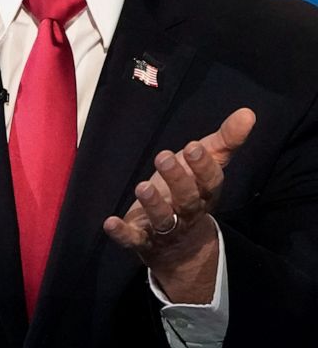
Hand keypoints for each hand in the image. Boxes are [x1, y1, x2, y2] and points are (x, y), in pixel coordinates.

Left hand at [103, 108, 255, 302]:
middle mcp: (187, 212)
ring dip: (154, 204)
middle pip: (187, 199)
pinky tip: (110, 223)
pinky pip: (132, 238)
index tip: (193, 147)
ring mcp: (165, 228)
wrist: (181, 245)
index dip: (203, 167)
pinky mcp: (142, 239)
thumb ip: (226, 140)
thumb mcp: (207, 164)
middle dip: (177, 179)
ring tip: (143, 187)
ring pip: (163, 219)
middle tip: (163, 157)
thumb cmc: (192, 190)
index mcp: (205, 193)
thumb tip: (248, 113)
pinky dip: (122, 233)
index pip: (210, 182)